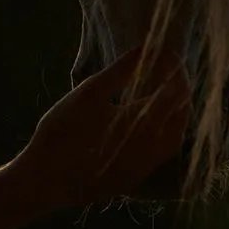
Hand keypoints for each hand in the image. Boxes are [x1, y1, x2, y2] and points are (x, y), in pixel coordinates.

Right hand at [8, 47, 191, 211]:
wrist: (45, 182)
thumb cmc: (62, 132)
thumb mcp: (89, 93)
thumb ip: (121, 70)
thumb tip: (145, 46)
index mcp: (144, 123)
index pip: (177, 89)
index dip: (176, 68)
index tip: (166, 52)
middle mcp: (154, 147)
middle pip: (183, 111)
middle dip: (178, 87)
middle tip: (162, 68)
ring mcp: (147, 165)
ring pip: (177, 133)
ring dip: (173, 109)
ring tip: (157, 90)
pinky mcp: (138, 176)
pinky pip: (164, 150)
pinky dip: (164, 128)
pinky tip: (146, 118)